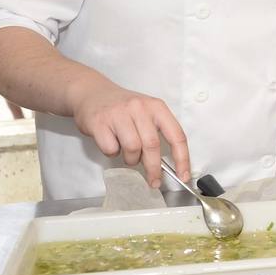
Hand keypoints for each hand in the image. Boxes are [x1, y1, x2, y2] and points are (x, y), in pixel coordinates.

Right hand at [68, 81, 189, 189]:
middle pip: (152, 145)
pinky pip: (111, 148)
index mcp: (156, 107)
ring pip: (132, 148)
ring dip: (131, 159)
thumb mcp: (146, 112)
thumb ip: (158, 133)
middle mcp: (139, 108)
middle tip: (154, 181)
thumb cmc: (123, 108)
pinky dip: (112, 152)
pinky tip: (112, 143)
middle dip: (154, 168)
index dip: (182, 158)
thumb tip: (169, 164)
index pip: (176, 135)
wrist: (92, 93)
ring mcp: (118, 114)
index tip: (183, 175)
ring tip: (128, 153)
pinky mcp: (100, 122)